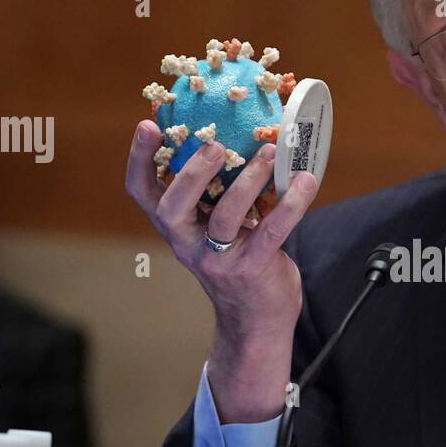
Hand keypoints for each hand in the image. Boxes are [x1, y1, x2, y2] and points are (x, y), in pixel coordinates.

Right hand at [125, 120, 318, 420]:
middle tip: (214, 145)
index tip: (147, 125)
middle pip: (172, 208)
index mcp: (177, 227)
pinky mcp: (252, 269)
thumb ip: (220, 194)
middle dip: (190, 173)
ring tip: (269, 152)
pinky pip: (272, 231)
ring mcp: (218, 259)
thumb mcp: (218, 229)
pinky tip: (306, 181)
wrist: (257, 321)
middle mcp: (189, 244)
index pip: (142, 192)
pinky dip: (292, 204)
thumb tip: (246, 137)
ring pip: (226, 217)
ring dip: (249, 180)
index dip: (139, 159)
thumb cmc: (240, 263)